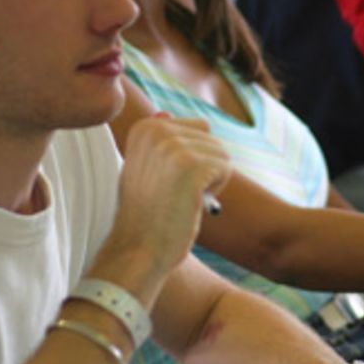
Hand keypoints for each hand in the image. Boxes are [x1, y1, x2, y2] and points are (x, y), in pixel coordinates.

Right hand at [102, 116, 230, 281]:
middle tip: (175, 193)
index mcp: (144, 127)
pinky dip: (215, 189)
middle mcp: (156, 129)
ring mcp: (173, 146)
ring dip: (210, 180)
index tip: (165, 182)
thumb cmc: (145, 215)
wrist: (138, 249)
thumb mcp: (143, 169)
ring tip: (180, 199)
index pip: (196, 128)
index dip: (190, 159)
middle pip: (211, 138)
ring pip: (221, 153)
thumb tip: (166, 114)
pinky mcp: (191, 165)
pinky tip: (190, 203)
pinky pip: (225, 167)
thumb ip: (157, 143)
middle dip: (203, 167)